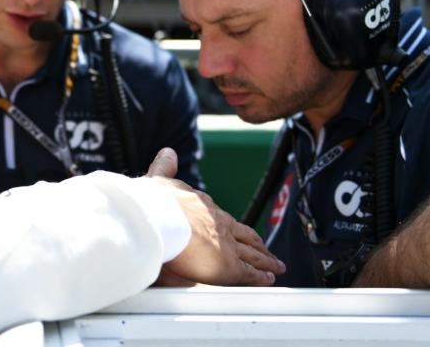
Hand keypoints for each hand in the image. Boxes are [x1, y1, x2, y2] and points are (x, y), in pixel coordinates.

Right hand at [146, 148, 285, 286]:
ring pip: (252, 253)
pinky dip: (261, 276)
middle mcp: (220, 223)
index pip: (222, 217)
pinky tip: (269, 278)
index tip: (233, 228)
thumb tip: (168, 152)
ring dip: (266, 259)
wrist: (158, 219)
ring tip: (276, 265)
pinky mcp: (228, 265)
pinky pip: (250, 272)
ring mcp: (227, 244)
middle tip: (265, 249)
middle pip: (244, 234)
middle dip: (256, 243)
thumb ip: (165, 167)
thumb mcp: (158, 180)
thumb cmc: (154, 204)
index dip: (230, 225)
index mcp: (204, 206)